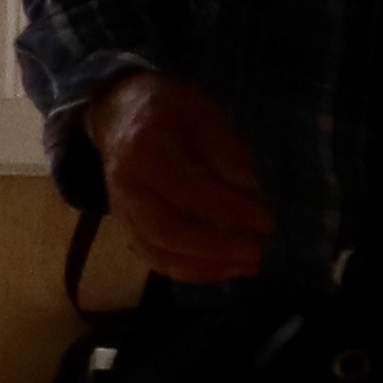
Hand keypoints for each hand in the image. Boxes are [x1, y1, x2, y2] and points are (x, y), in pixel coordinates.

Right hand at [87, 70, 272, 282]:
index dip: (227, 209)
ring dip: (206, 267)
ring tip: (247, 266)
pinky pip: (155, 259)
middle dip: (215, 247)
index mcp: (143, 150)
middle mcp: (126, 186)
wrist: (117, 115)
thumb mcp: (199, 110)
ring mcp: (122, 210)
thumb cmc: (167, 110)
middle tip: (256, 251)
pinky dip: (190, 271)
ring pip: (158, 252)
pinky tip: (224, 269)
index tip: (265, 219)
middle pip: (166, 230)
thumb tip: (248, 188)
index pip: (186, 189)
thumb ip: (223, 147)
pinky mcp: (128, 226)